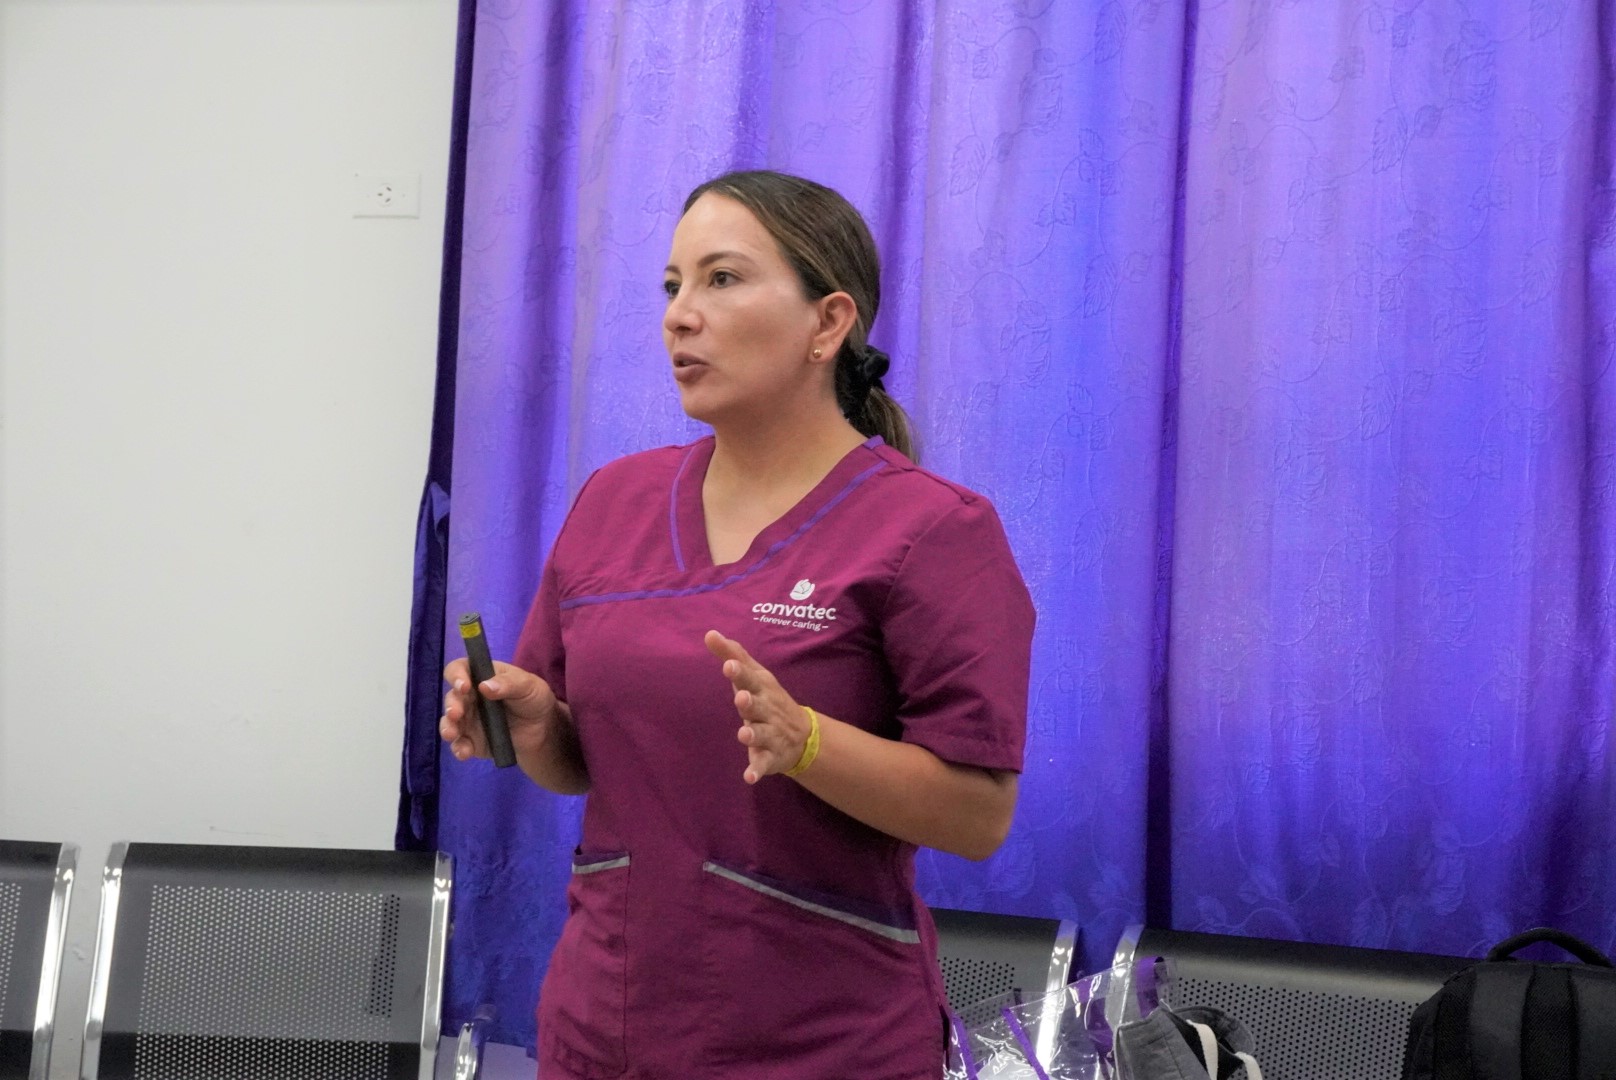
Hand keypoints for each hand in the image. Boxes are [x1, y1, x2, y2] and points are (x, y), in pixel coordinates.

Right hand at [440, 657, 558, 763]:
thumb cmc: (533, 698)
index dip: (456, 675)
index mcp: (480, 677)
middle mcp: (469, 697)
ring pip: (449, 722)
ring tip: (452, 733)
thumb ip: (508, 684)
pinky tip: (464, 752)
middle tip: (456, 713)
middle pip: (452, 697)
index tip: (464, 686)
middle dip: (451, 705)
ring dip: (447, 727)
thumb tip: (484, 686)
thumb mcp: (528, 685)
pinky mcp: (472, 741)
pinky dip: (459, 748)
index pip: (459, 669)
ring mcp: (468, 720)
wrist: (543, 730)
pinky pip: (460, 745)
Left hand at [705, 630, 812, 783]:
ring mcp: (771, 734)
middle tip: (740, 698)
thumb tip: (709, 633)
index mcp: (762, 690)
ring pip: (761, 735)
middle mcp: (768, 711)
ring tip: (743, 734)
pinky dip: (757, 771)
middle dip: (750, 702)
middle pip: (757, 706)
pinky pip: (763, 764)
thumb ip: (733, 655)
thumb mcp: (755, 676)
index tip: (728, 665)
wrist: (804, 736)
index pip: (750, 678)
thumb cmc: (768, 699)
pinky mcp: (770, 758)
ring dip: (753, 734)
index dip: (740, 672)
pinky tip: (749, 777)